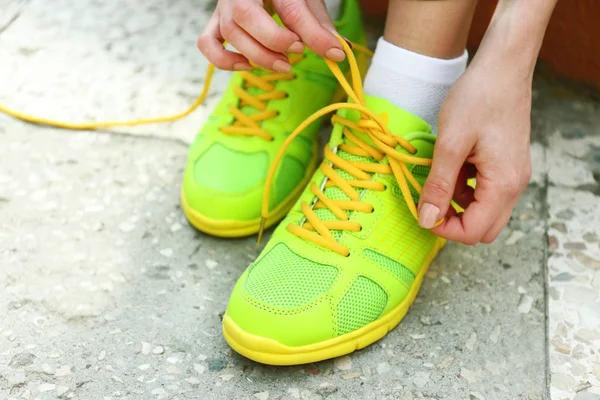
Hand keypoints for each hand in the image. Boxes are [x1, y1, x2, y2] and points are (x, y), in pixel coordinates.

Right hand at [197, 0, 344, 71]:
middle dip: (274, 43)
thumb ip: (320, 24)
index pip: (289, 6)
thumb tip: (339, 51)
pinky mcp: (217, 22)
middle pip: (245, 17)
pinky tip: (246, 65)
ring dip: (258, 55)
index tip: (332, 51)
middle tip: (299, 53)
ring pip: (230, 32)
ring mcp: (223, 6)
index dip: (310, 33)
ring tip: (283, 64)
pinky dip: (224, 59)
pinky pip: (208, 42)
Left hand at [417, 58, 532, 244]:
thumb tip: (427, 220)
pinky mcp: (507, 164)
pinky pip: (485, 190)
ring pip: (484, 210)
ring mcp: (513, 175)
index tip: (422, 211)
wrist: (502, 67)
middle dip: (453, 221)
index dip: (445, 229)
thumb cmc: (478, 98)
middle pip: (483, 228)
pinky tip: (453, 162)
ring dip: (458, 201)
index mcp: (503, 184)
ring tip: (441, 172)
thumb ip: (439, 186)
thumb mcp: (450, 144)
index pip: (474, 231)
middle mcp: (515, 185)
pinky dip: (466, 186)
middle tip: (430, 199)